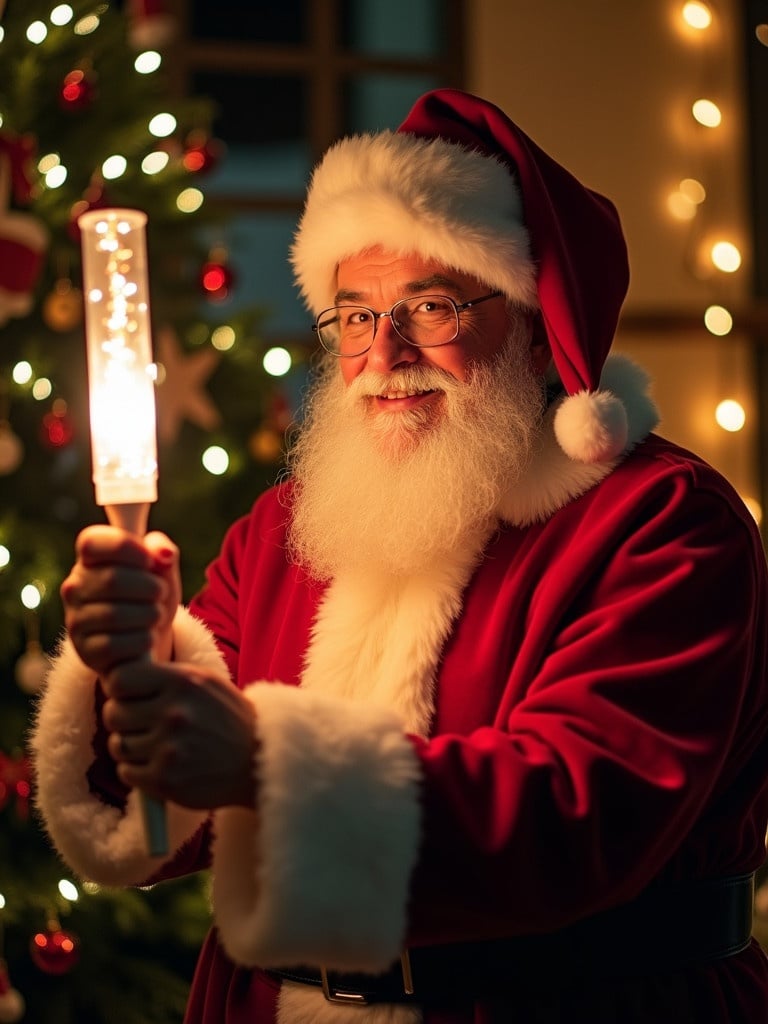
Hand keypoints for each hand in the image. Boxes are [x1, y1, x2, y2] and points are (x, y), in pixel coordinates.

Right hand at [60, 525, 181, 675]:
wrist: (146, 640)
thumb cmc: (150, 595)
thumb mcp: (160, 569)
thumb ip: (162, 550)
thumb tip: (163, 553)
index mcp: (89, 559)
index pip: (92, 541)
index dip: (127, 547)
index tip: (150, 560)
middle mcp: (74, 587)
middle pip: (112, 579)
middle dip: (149, 586)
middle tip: (161, 593)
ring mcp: (76, 620)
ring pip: (115, 615)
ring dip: (149, 614)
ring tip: (156, 614)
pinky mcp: (85, 650)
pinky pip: (116, 644)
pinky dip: (143, 640)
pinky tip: (147, 637)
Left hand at [102, 660, 256, 809]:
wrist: (259, 761)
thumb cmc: (228, 718)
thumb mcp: (205, 682)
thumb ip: (166, 674)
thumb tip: (119, 673)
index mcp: (183, 683)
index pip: (119, 680)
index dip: (120, 689)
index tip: (130, 696)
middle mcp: (174, 714)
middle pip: (114, 713)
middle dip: (123, 720)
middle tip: (142, 725)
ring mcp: (168, 749)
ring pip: (118, 744)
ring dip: (130, 746)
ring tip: (152, 746)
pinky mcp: (165, 780)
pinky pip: (126, 772)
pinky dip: (136, 770)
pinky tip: (156, 765)